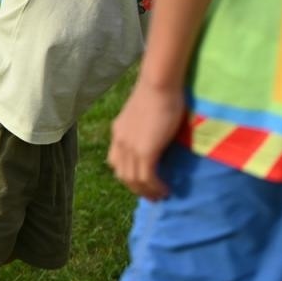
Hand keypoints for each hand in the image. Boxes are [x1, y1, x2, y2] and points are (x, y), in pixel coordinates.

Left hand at [107, 80, 185, 199]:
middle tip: (152, 195)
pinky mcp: (145, 151)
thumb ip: (146, 126)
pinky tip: (165, 190)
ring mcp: (130, 147)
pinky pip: (147, 178)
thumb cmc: (158, 91)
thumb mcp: (145, 113)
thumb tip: (157, 134)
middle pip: (122, 174)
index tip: (142, 182)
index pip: (116, 161)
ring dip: (147, 192)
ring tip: (160, 196)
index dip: (128, 174)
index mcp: (118, 131)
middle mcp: (120, 141)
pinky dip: (155, 187)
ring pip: (133, 180)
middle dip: (136, 188)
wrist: (159, 83)